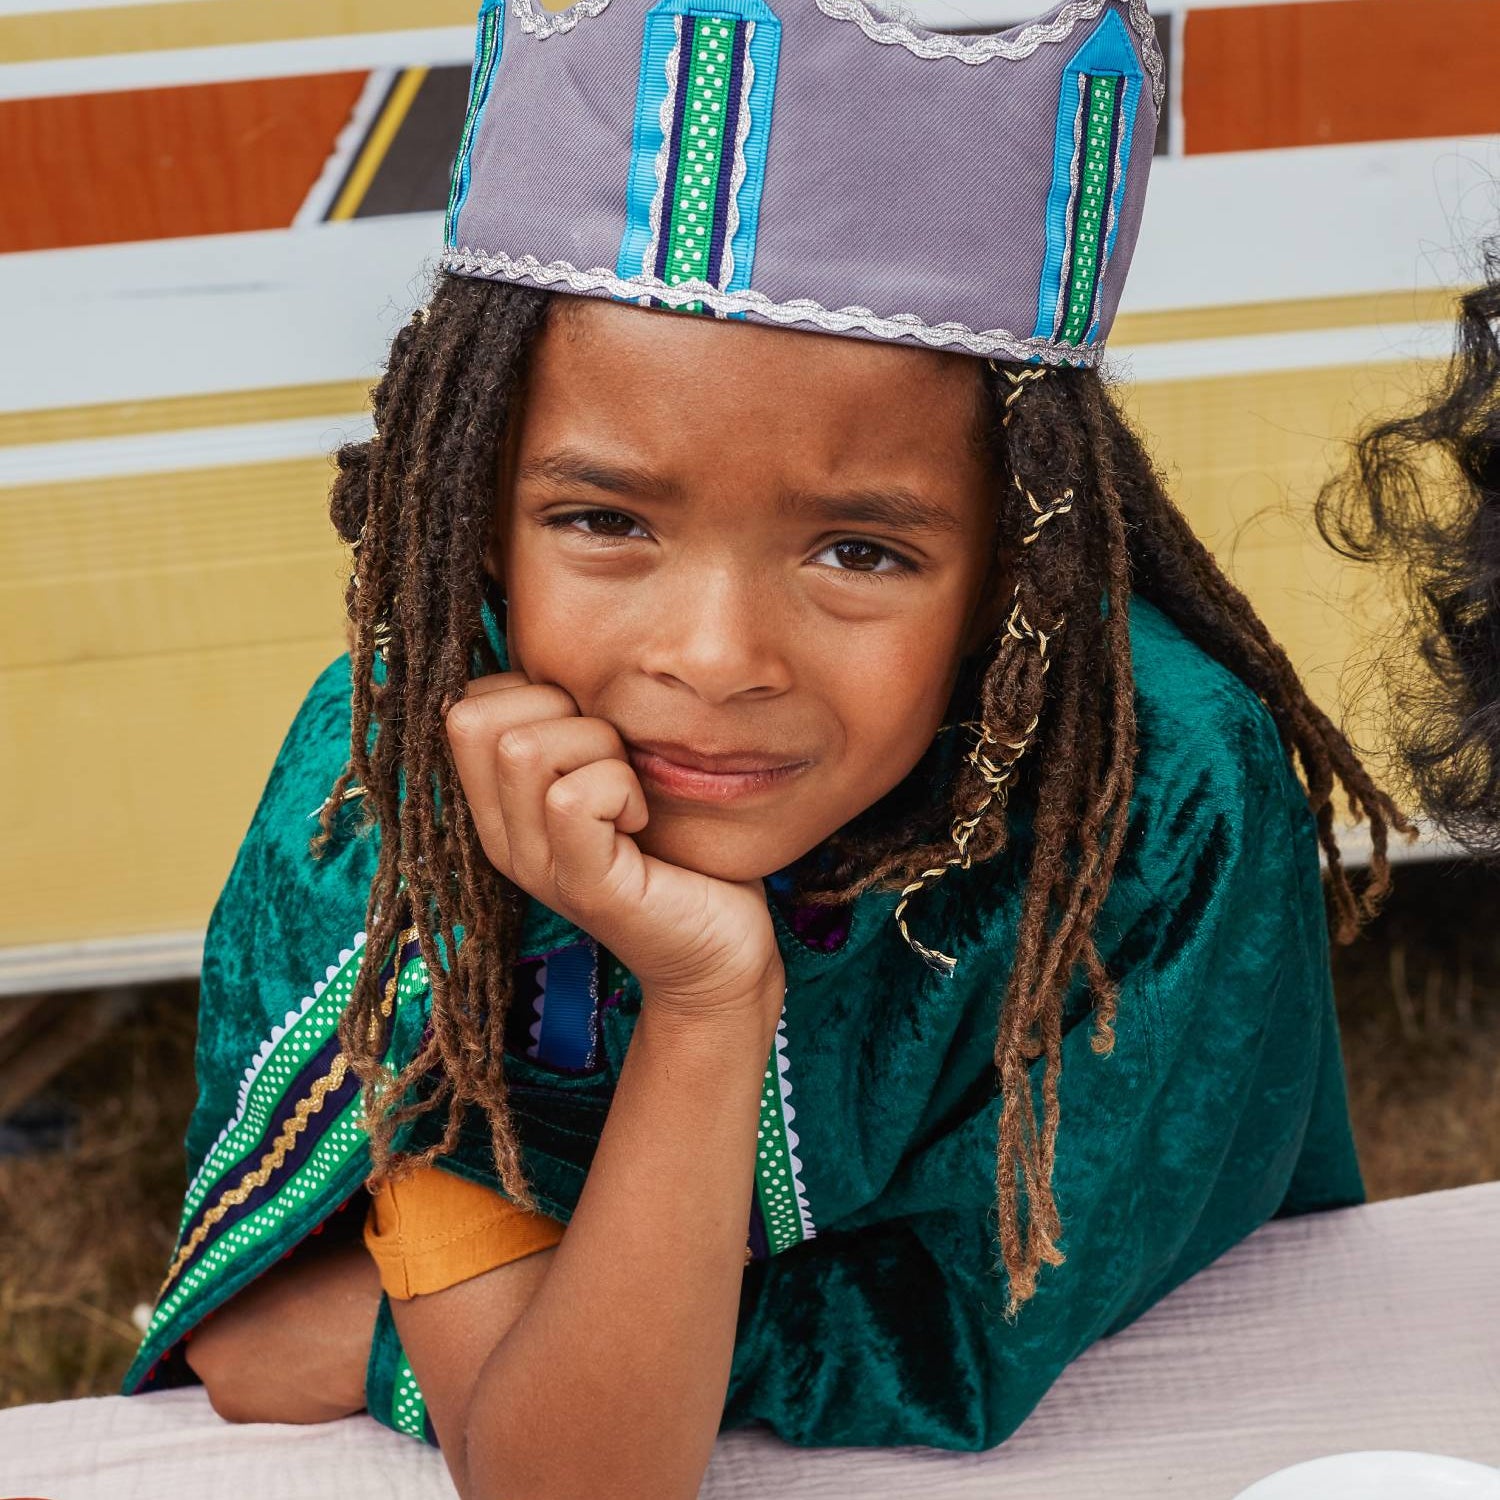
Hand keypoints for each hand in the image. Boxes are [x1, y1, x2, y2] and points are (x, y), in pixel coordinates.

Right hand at [445, 671, 784, 1017]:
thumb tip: (569, 647)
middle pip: (476, 719)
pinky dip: (620, 790)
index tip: (590, 734)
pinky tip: (642, 822)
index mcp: (499, 805)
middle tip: (614, 763)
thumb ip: (578, 725)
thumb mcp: (615, 770)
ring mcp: (535, 865)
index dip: (534, 692)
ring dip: (598, 750)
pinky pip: (571, 799)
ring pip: (524, 749)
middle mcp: (500, 836)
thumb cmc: (678, 848)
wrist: (719, 950)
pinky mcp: (581, 887)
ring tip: (629, 794)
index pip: (464, 705)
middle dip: (563, 714)